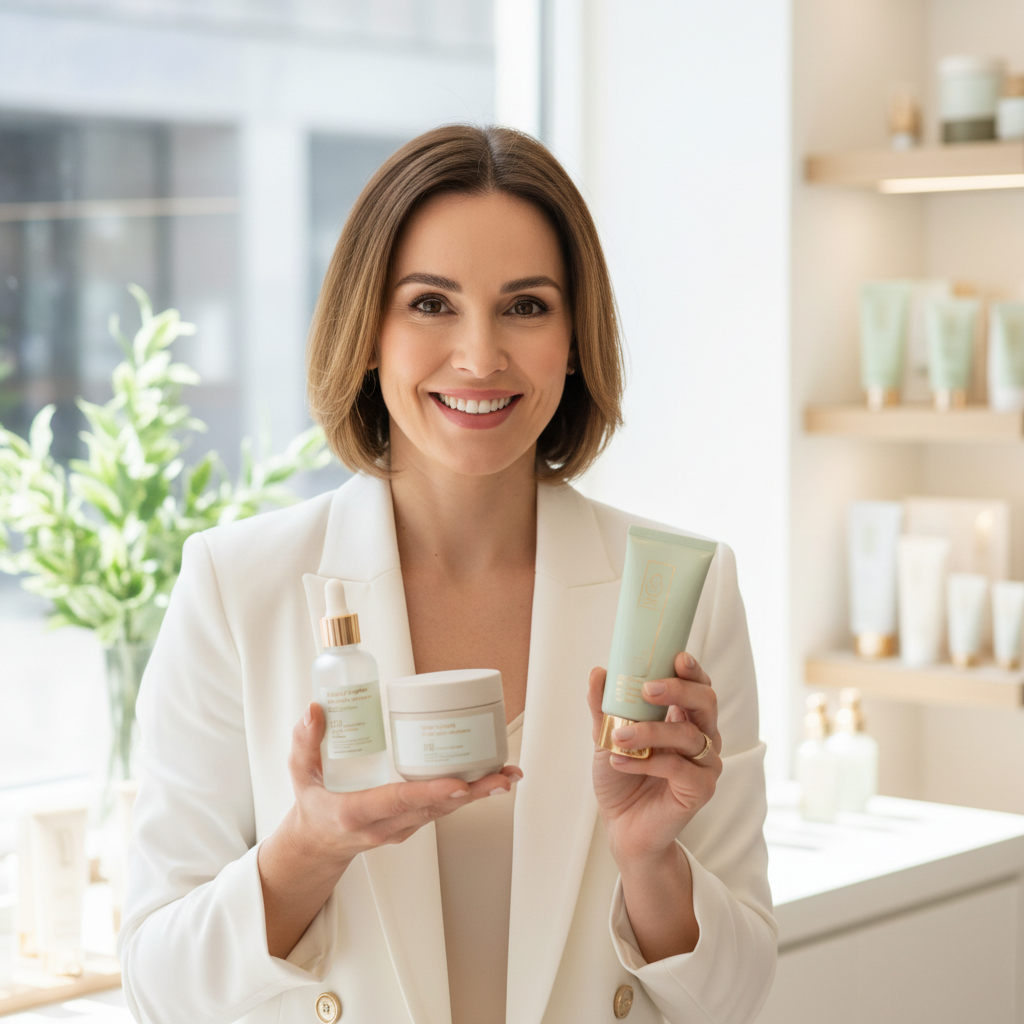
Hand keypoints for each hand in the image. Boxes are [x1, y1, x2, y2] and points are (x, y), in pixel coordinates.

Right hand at [258, 701, 520, 957]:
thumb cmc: (312, 803)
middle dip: (470, 793)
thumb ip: (305, 742)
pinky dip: (468, 796)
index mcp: (354, 813)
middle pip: (432, 809)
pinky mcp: (412, 825)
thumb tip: (315, 709)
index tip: (458, 785)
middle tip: (500, 776)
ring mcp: (400, 829)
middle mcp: (383, 826)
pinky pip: (442, 810)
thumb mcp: (299, 773)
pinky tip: (492, 780)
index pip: (396, 801)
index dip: (429, 792)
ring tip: (506, 775)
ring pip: (443, 811)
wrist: (317, 843)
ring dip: (477, 795)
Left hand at [587, 652, 721, 868]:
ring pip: (689, 735)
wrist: (622, 827)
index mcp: (684, 718)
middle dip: (679, 690)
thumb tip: (598, 672)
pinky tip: (619, 761)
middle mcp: (702, 738)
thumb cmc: (621, 778)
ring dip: (650, 731)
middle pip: (706, 702)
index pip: (698, 686)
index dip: (692, 670)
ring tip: (618, 735)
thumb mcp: (606, 736)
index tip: (676, 657)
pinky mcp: (701, 790)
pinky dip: (648, 762)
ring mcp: (705, 765)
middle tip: (647, 689)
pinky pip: (680, 768)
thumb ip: (604, 706)